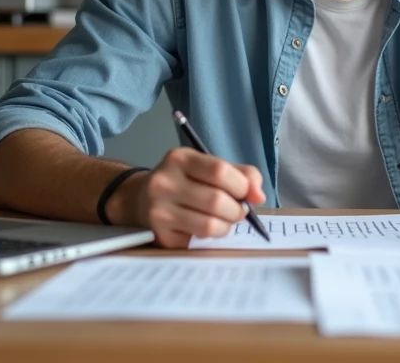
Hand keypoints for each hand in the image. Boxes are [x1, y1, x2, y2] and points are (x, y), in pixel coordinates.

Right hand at [128, 147, 265, 248]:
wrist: (140, 199)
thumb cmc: (184, 181)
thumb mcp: (207, 167)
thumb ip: (240, 175)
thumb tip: (259, 196)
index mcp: (179, 159)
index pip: (220, 171)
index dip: (242, 185)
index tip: (246, 193)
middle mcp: (164, 182)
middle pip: (217, 201)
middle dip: (237, 210)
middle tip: (238, 211)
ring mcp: (159, 211)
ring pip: (210, 225)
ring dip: (226, 226)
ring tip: (223, 220)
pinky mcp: (160, 235)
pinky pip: (198, 241)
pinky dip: (209, 237)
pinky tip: (201, 227)